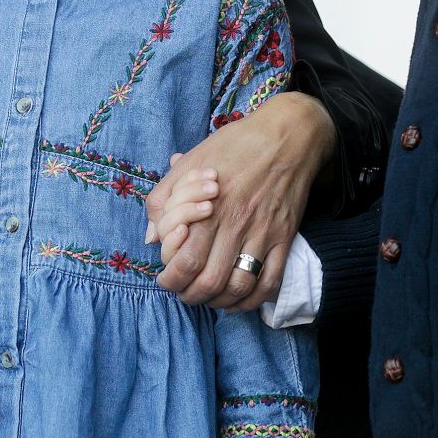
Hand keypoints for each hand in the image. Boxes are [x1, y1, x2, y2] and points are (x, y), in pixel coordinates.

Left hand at [146, 91, 335, 310]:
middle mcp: (235, 224)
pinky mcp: (284, 237)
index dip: (171, 279)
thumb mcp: (190, 162)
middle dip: (190, 295)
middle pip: (210, 281)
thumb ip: (163, 199)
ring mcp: (262, 233)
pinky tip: (238, 299)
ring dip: (219, 302)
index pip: (185, 261)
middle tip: (183, 292)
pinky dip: (252, 300)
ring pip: (239, 286)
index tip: (164, 279)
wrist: (286, 135)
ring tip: (207, 297)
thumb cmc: (234, 145)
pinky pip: (270, 282)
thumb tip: (150, 237)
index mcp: (208, 206)